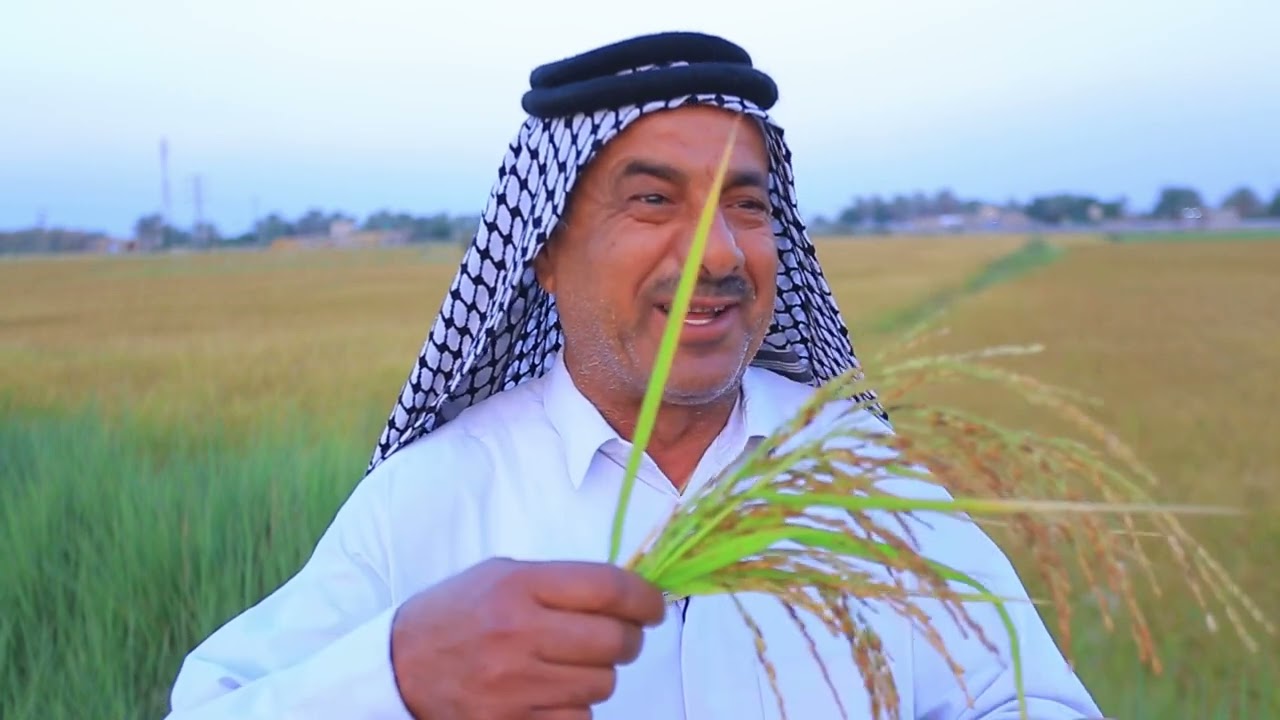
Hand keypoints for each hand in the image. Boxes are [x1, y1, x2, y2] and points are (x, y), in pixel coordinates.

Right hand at [389, 557, 667, 718]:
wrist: (397, 667)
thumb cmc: (455, 614)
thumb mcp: (501, 576)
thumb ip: (560, 583)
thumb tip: (627, 593)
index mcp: (518, 587)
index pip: (607, 588)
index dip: (645, 598)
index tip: (653, 606)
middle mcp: (518, 635)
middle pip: (615, 641)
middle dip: (629, 638)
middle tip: (619, 636)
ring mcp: (514, 686)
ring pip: (602, 684)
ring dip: (599, 674)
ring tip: (572, 664)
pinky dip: (575, 708)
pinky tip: (553, 693)